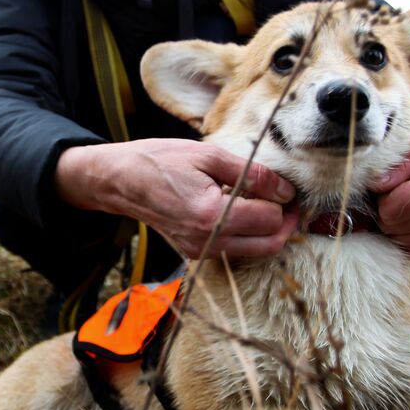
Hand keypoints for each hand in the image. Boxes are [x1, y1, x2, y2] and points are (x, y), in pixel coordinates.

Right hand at [55, 139, 298, 259]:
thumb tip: (285, 189)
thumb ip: (252, 174)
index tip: (288, 188)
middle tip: (288, 201)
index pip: (269, 219)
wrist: (121, 180)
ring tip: (268, 204)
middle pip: (269, 245)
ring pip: (255, 252)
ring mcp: (199, 251)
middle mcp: (207, 240)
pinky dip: (248, 236)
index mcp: (212, 215)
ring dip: (268, 232)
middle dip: (285, 224)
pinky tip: (244, 213)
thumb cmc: (160, 161)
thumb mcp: (209, 156)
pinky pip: (234, 251)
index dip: (285, 202)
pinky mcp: (194, 253)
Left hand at [369, 97, 409, 256]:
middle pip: (397, 228)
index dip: (380, 198)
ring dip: (397, 225)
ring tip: (406, 200)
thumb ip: (403, 164)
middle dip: (385, 212)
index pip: (394, 209)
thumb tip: (374, 185)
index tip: (386, 183)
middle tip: (393, 191)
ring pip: (407, 242)